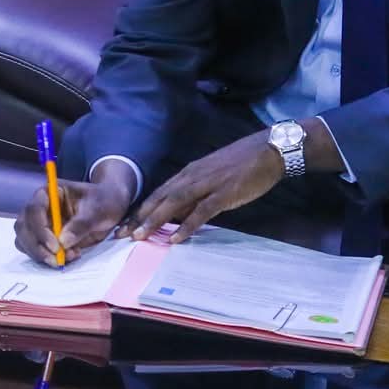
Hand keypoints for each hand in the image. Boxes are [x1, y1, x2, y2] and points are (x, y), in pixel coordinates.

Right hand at [14, 169, 135, 267]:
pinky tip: (67, 258)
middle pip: (24, 227)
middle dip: (36, 246)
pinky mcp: (43, 238)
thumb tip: (63, 242)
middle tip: (56, 260)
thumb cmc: (103, 201)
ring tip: (64, 259)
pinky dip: (45, 258)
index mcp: (48, 193)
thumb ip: (80, 224)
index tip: (56, 246)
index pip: (34, 210)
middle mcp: (39, 208)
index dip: (41, 229)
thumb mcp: (97, 210)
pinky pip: (34, 250)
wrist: (109, 207)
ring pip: (24, 240)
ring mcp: (39, 223)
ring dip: (40, 254)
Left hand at [125, 132, 283, 243]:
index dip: (140, 209)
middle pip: (159, 198)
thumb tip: (181, 216)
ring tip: (140, 237)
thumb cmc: (241, 165)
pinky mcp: (223, 193)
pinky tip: (175, 238)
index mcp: (188, 173)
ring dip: (155, 220)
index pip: (158, 193)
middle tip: (121, 235)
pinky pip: (201, 211)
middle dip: (139, 217)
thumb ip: (196, 195)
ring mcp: (206, 184)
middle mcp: (191, 177)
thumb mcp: (212, 178)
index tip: (125, 225)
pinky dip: (186, 225)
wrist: (267, 150)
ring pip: (174, 203)